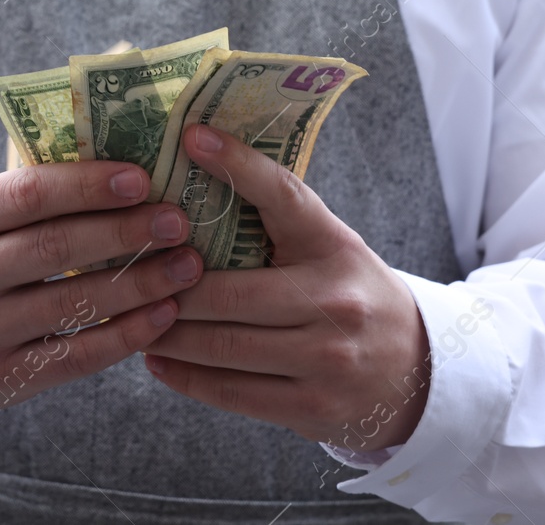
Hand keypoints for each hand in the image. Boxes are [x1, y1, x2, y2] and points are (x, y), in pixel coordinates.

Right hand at [0, 159, 203, 411]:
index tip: (142, 178)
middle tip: (177, 221)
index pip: (27, 193)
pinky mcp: (3, 378)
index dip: (88, 185)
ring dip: (141, 283)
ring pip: (75, 304)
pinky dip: (128, 334)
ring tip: (186, 266)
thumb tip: (123, 161)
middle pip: (56, 247)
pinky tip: (164, 314)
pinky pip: (79, 355)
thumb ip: (29, 196)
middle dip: (125, 231)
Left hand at [143, 123, 430, 449]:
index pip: (283, 195)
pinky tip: (156, 359)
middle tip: (127, 273)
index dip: (236, 164)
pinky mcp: (312, 407)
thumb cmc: (348, 294)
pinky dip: (183, 376)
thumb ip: (274, 224)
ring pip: (221, 345)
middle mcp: (334, 300)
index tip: (191, 137)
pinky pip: (230, 391)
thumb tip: (190, 182)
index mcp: (334, 245)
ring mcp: (326, 358)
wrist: (417, 373)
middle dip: (168, 285)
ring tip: (132, 316)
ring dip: (165, 333)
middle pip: (226, 292)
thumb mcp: (327, 248)